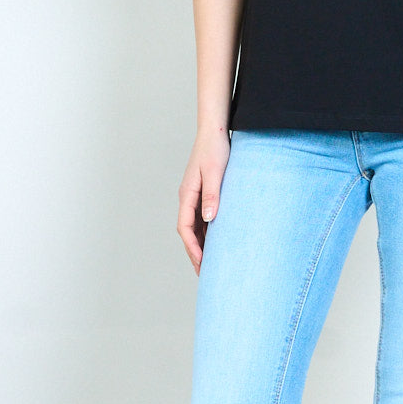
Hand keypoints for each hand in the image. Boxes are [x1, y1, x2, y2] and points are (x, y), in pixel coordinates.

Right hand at [177, 128, 230, 273]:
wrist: (216, 130)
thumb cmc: (215, 149)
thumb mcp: (214, 173)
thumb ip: (211, 195)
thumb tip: (209, 219)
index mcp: (187, 194)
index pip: (185, 228)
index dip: (192, 247)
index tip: (201, 263)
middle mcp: (188, 197)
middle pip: (188, 231)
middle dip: (195, 252)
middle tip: (204, 273)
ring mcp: (195, 194)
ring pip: (195, 225)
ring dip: (201, 243)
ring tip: (210, 263)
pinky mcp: (204, 191)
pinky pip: (203, 217)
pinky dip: (207, 231)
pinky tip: (217, 240)